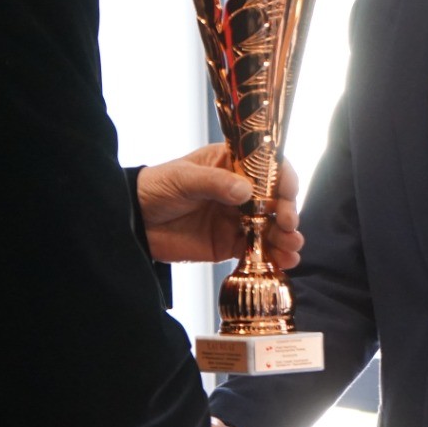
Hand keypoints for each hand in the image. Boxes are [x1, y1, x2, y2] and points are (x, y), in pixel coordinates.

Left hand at [137, 144, 302, 266]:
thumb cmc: (156, 188)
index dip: (282, 178)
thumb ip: (214, 183)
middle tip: (288, 223)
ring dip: (286, 236)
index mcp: (230, 164)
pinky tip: (285, 262)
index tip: (288, 192)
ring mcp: (235, 219)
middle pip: (274, 200)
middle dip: (286, 211)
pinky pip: (256, 250)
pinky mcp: (228, 244)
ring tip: (293, 246)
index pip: (266, 167)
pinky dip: (273, 256)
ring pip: (270, 227)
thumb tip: (247, 191)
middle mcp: (239, 191)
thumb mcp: (183, 178)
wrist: (133, 221)